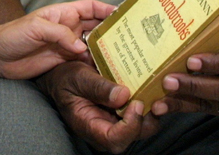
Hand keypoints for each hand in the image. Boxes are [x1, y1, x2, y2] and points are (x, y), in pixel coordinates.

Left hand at [0, 0, 116, 78]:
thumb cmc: (12, 34)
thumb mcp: (35, 27)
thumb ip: (60, 34)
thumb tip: (81, 47)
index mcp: (64, 13)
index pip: (92, 7)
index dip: (108, 9)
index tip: (126, 14)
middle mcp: (69, 28)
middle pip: (98, 27)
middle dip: (114, 31)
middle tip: (134, 39)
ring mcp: (67, 46)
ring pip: (94, 46)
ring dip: (108, 51)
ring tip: (127, 57)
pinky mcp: (64, 62)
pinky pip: (84, 62)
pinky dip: (96, 66)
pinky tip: (109, 71)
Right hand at [37, 61, 159, 153]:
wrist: (63, 78)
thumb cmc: (66, 79)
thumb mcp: (78, 77)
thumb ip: (97, 87)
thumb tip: (123, 95)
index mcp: (89, 126)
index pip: (114, 140)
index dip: (130, 126)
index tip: (136, 103)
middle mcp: (106, 130)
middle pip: (134, 136)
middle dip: (148, 118)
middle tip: (152, 94)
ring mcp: (116, 124)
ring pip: (143, 127)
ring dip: (152, 110)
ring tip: (155, 89)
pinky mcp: (124, 115)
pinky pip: (142, 115)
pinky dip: (150, 102)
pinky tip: (151, 87)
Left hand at [151, 27, 218, 117]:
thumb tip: (183, 32)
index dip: (215, 63)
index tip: (191, 61)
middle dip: (195, 86)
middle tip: (168, 81)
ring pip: (218, 104)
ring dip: (186, 102)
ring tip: (161, 101)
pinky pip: (213, 111)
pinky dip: (189, 107)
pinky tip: (168, 106)